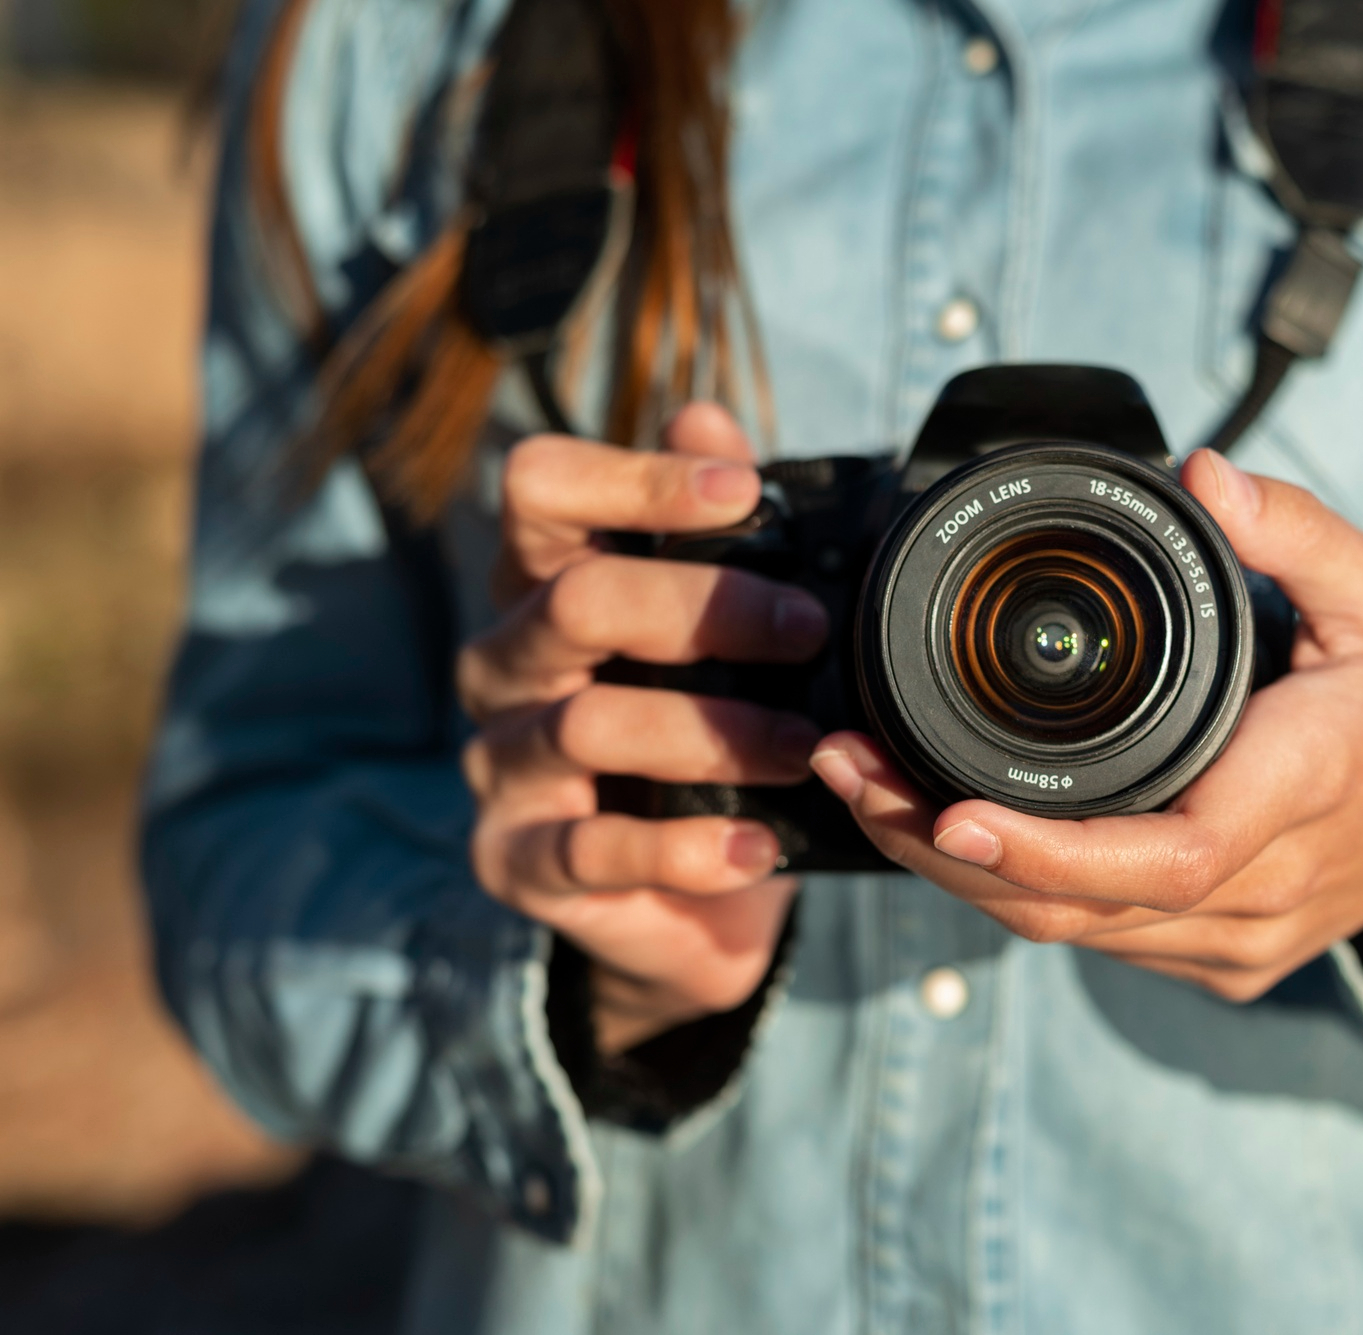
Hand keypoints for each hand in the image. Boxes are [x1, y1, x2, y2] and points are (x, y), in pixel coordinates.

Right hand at [460, 406, 825, 1052]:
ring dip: (715, 732)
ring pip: (590, 722)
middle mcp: (506, 662)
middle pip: (577, 599)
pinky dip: (686, 849)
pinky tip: (755, 846)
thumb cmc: (700, 735)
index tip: (743, 493)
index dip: (633, 478)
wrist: (684, 897)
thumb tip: (705, 420)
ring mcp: (502, 764)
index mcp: (546, 582)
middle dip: (707, 608)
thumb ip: (709, 525)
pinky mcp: (516, 861)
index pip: (539, 490)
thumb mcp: (717, 630)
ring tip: (806, 749)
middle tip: (810, 631)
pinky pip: (591, 848)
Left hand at [809, 450, 1362, 1002]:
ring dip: (963, 876)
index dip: (1051, 849)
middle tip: (846, 768)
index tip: (947, 814)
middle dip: (949, 851)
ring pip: (1081, 933)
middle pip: (1087, 904)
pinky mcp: (1230, 955)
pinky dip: (1021, 893)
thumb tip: (1206, 472)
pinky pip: (1107, 940)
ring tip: (865, 788)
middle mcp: (1272, 883)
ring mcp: (1249, 935)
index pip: (1173, 850)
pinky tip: (947, 832)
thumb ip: (1298, 530)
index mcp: (1308, 784)